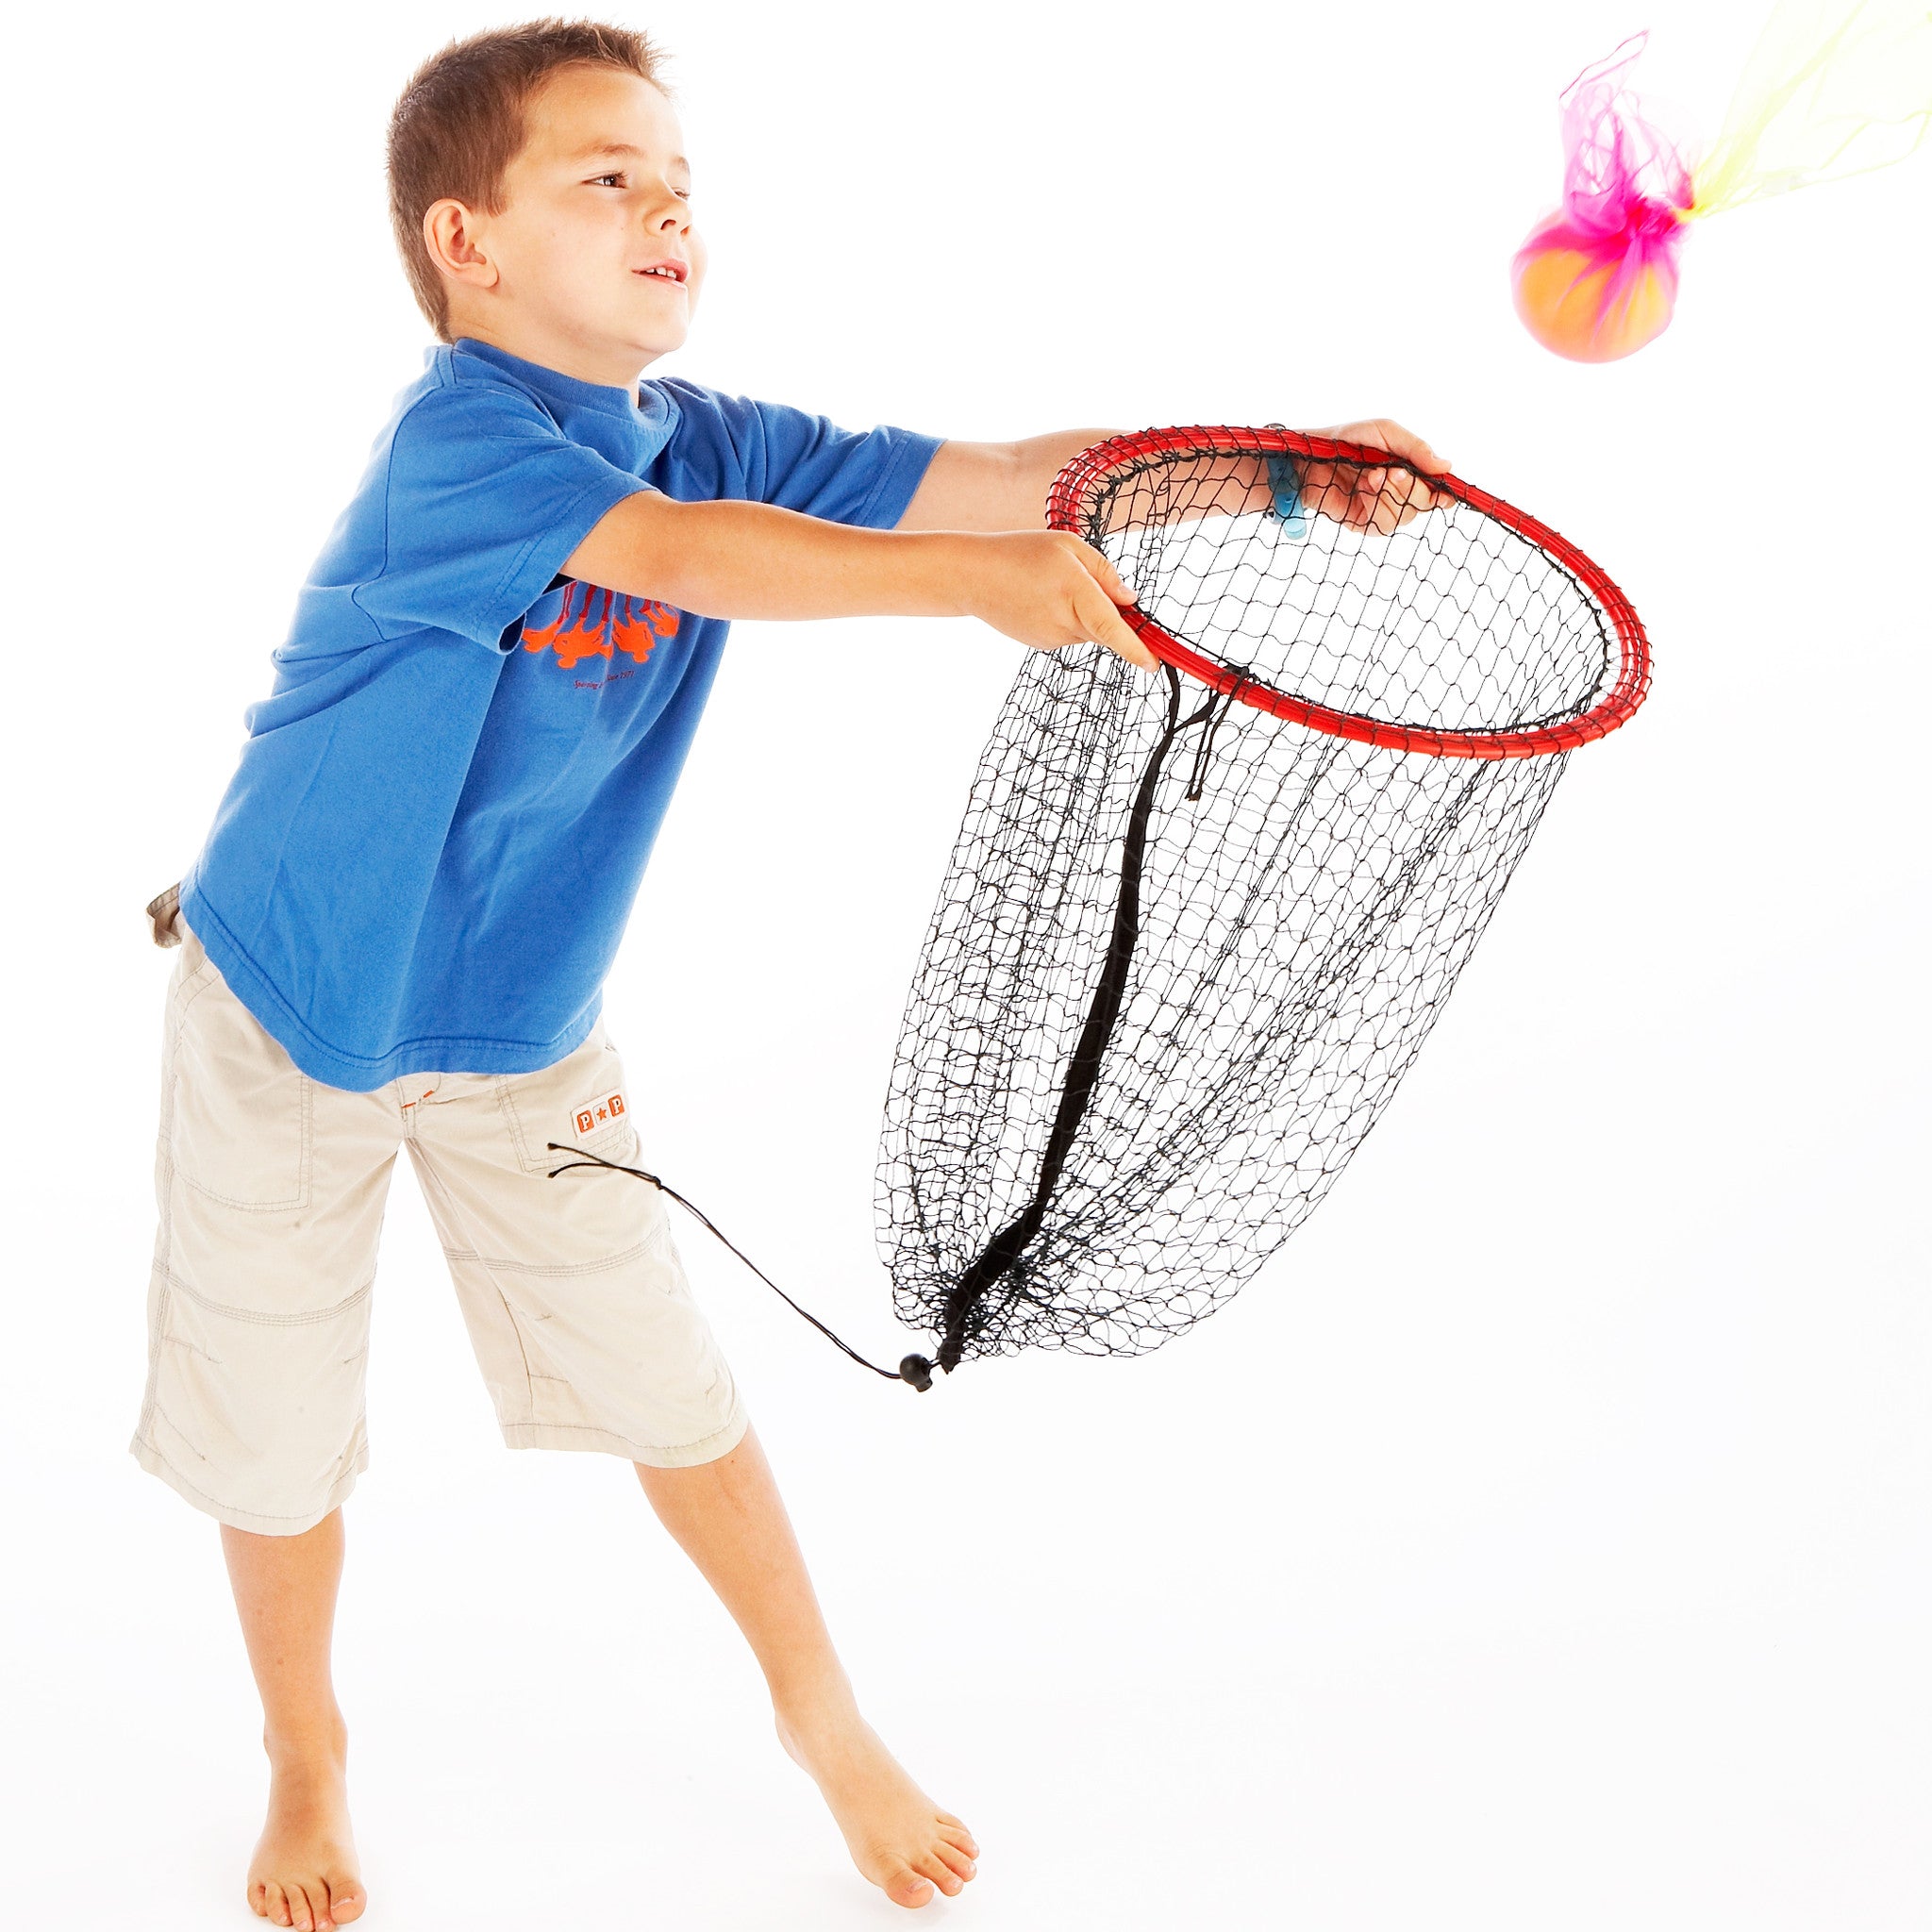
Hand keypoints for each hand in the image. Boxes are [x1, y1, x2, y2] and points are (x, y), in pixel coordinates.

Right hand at [957, 530, 1156, 670]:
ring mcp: (1051, 637)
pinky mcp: (1041, 644)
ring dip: (1084, 613)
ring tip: (1052, 587)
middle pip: (1106, 628)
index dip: (1136, 648)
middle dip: (1109, 611)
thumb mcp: (1069, 546)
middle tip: (1081, 581)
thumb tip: (1131, 601)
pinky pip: (1069, 634)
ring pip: (1088, 631)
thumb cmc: (1021, 553)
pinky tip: (1042, 600)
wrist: (974, 576)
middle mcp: (1063, 621)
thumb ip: (1105, 572)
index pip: (1112, 628)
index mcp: (1074, 591)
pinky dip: (1067, 619)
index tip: (1154, 664)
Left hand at [1298, 418, 1452, 534]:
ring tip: (1370, 477)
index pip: (1437, 488)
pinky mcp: (1365, 523)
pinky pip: (1384, 525)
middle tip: (1391, 471)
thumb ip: (1415, 448)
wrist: (1310, 457)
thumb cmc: (1347, 440)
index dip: (1443, 492)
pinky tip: (1364, 491)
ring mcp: (1382, 508)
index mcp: (1409, 469)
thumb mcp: (1384, 432)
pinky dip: (1376, 507)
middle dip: (1410, 486)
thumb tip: (1446, 466)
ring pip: (1405, 516)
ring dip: (1390, 495)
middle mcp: (1399, 491)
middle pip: (1424, 502)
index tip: (1441, 489)